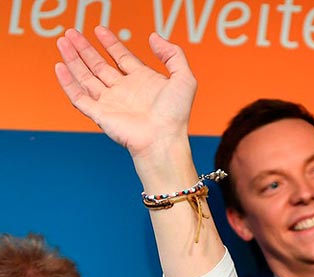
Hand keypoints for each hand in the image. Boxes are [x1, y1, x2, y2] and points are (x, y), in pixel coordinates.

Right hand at [54, 27, 196, 161]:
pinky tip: (60, 67)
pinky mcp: (99, 114)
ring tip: (62, 41)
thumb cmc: (176, 115)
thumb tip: (154, 37)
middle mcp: (124, 91)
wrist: (163, 140)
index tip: (99, 30)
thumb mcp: (184, 78)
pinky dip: (68, 82)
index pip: (122, 57)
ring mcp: (110, 102)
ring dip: (73, 59)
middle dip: (85, 48)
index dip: (110, 43)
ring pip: (86, 77)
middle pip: (99, 65)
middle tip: (72, 32)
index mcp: (143, 81)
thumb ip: (173, 54)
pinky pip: (79, 97)